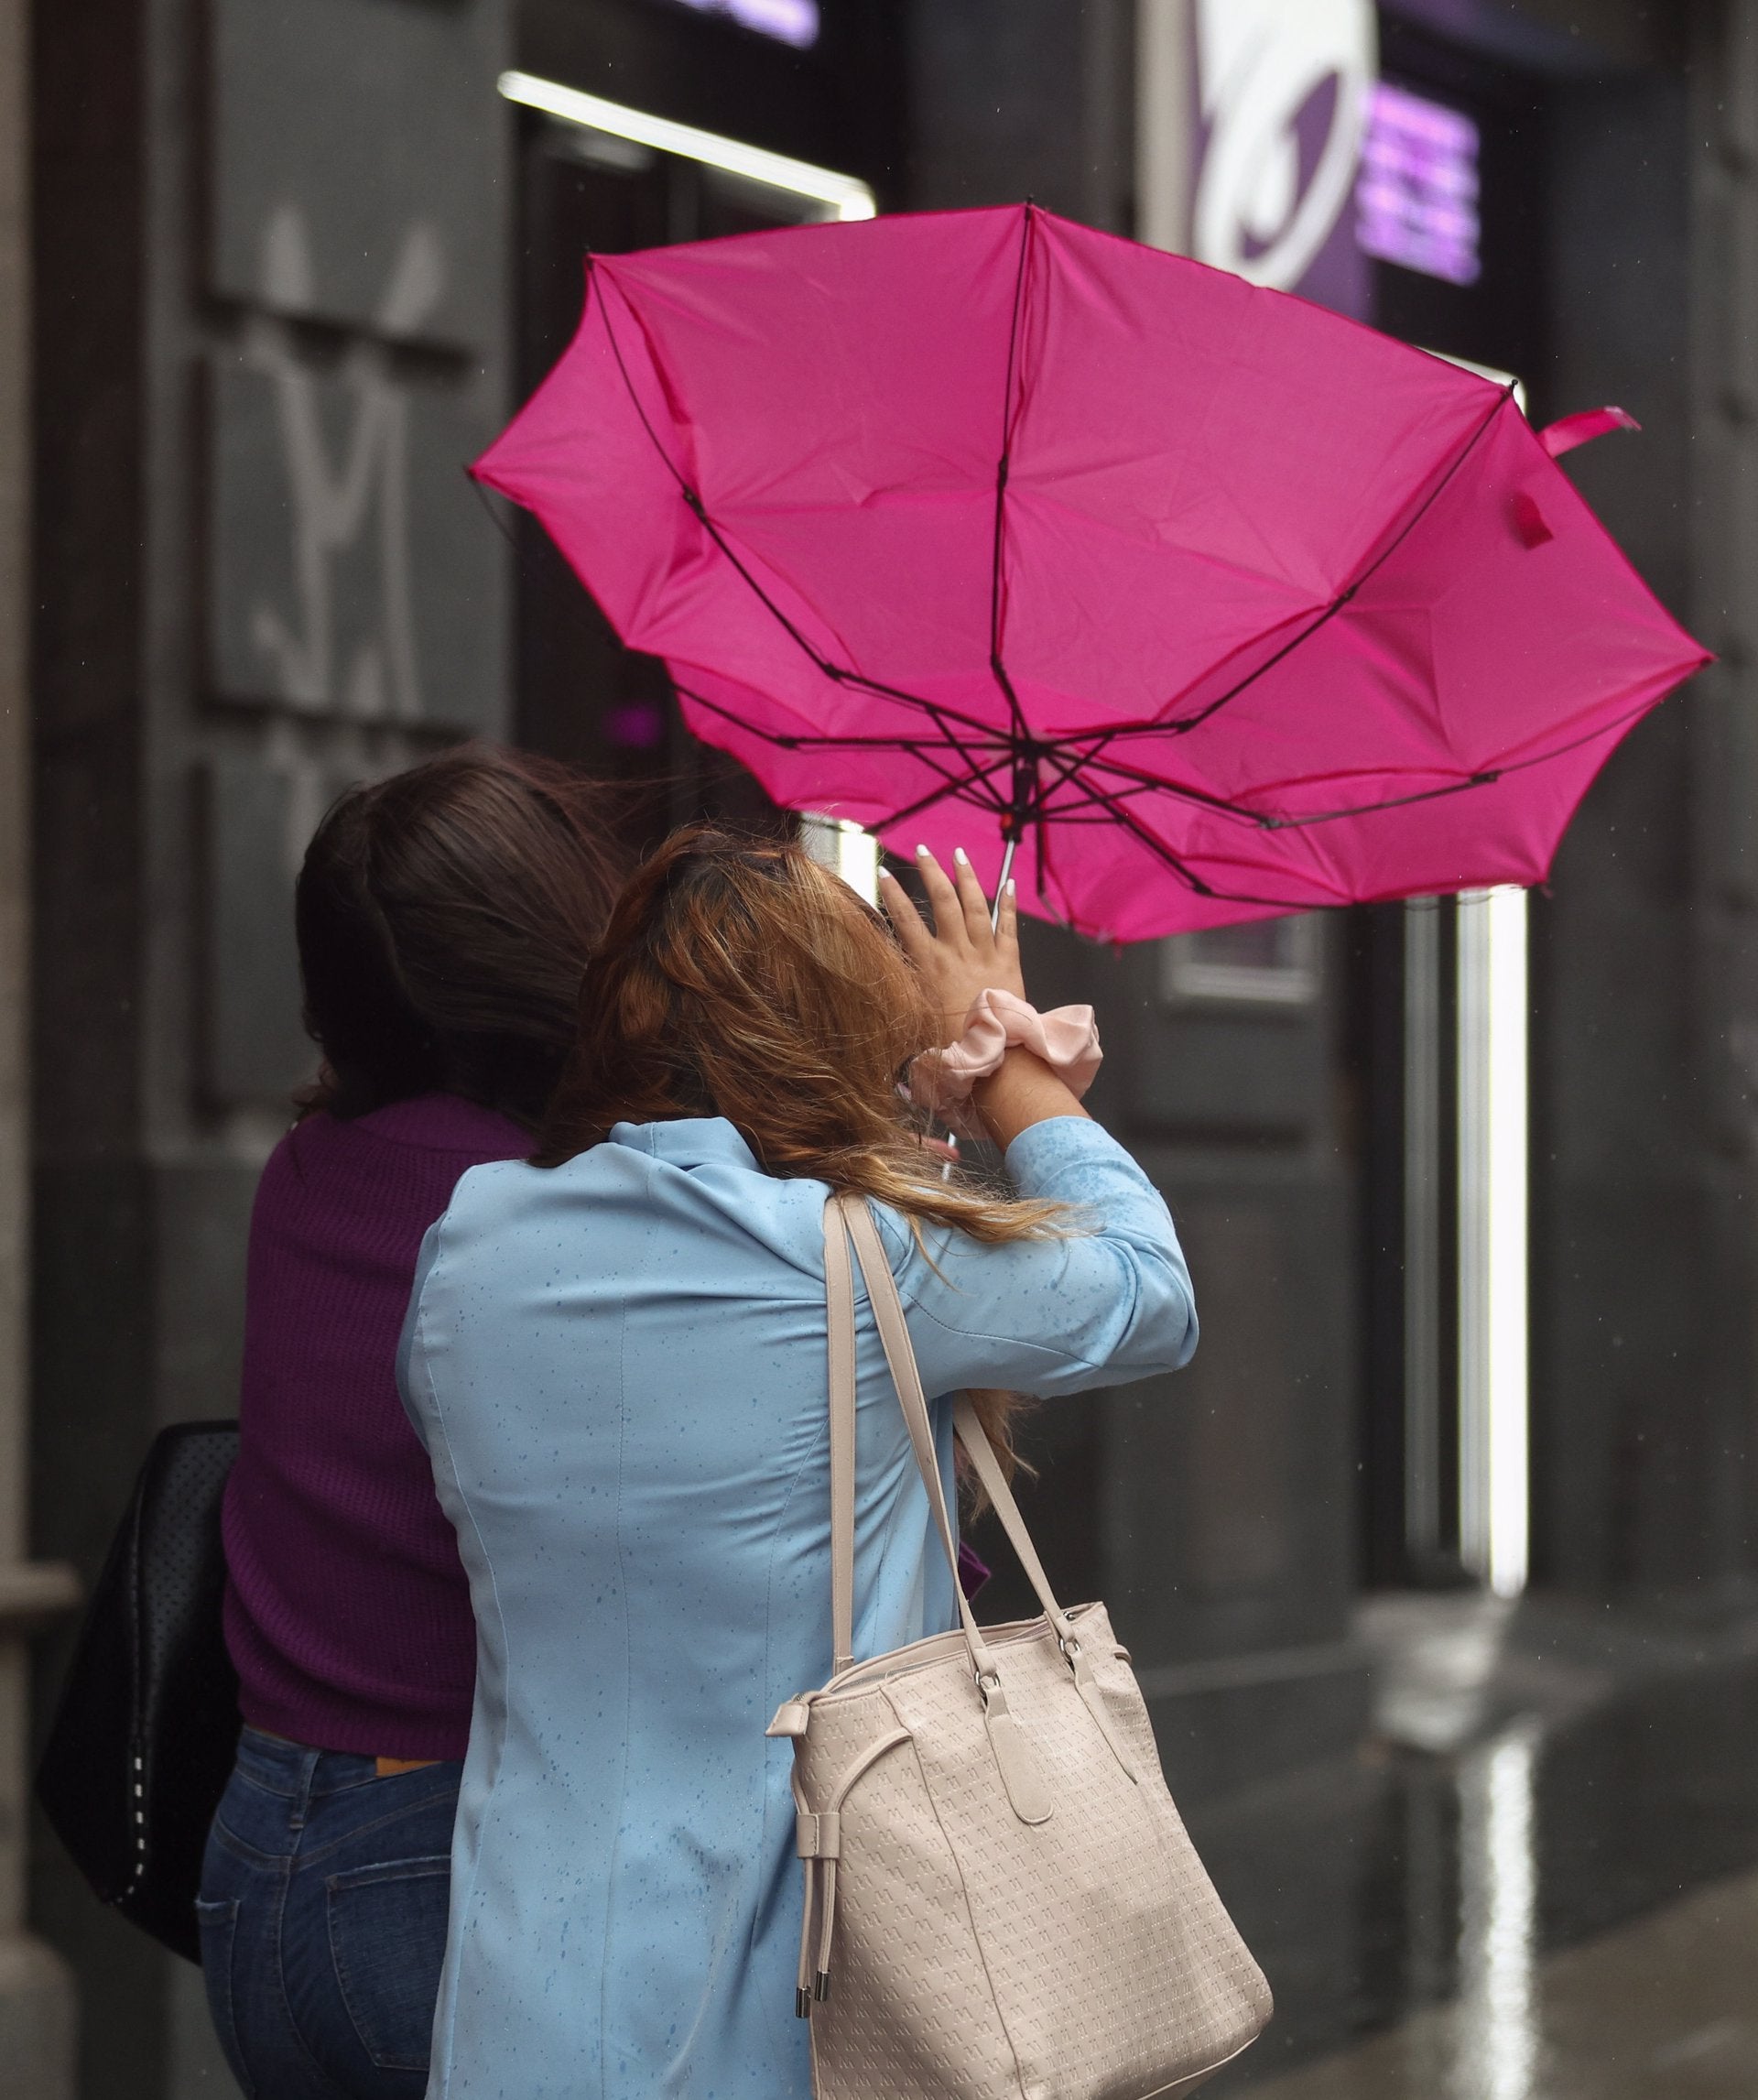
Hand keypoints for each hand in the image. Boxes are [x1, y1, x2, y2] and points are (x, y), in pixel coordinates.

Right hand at [878, 847, 1025, 1042]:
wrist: (995, 1056)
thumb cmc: (952, 1046)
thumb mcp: (915, 1019)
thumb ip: (902, 997)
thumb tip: (884, 983)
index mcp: (929, 965)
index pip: (905, 920)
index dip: (893, 894)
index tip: (883, 872)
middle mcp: (956, 951)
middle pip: (943, 900)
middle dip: (931, 871)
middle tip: (923, 850)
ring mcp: (985, 953)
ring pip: (975, 905)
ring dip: (966, 876)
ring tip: (958, 854)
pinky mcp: (1009, 961)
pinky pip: (1009, 926)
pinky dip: (1009, 903)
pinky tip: (1008, 882)